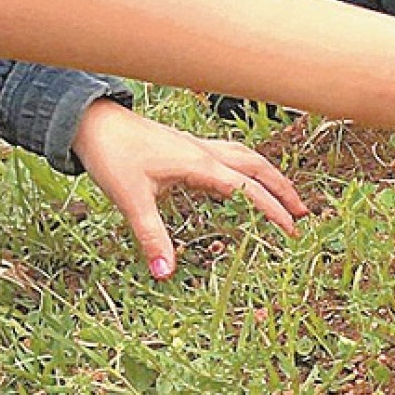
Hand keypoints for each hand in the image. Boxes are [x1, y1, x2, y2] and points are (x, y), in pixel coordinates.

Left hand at [72, 100, 307, 279]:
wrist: (91, 122)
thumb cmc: (112, 155)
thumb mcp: (132, 200)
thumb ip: (152, 237)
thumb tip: (164, 273)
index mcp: (200, 164)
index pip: (248, 189)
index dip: (272, 210)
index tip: (290, 230)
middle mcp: (205, 152)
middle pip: (258, 167)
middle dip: (283, 190)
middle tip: (303, 214)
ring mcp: (198, 145)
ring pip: (247, 157)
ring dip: (270, 175)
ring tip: (285, 195)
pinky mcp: (188, 145)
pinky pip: (231, 154)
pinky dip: (248, 167)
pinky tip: (244, 179)